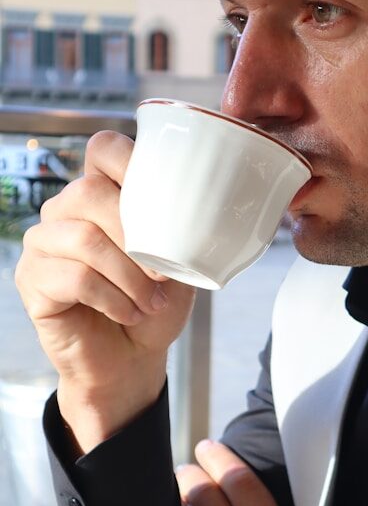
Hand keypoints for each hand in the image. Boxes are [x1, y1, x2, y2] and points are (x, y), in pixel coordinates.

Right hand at [14, 131, 195, 451]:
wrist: (132, 357)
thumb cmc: (155, 302)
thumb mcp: (179, 262)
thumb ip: (179, 230)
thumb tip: (198, 211)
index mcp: (103, 193)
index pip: (104, 148)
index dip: (130, 161)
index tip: (168, 196)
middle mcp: (66, 210)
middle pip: (91, 192)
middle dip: (138, 236)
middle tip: (164, 274)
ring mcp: (44, 243)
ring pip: (84, 238)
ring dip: (129, 276)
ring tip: (151, 301)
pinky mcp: (31, 280)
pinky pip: (73, 277)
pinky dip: (112, 298)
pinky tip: (129, 312)